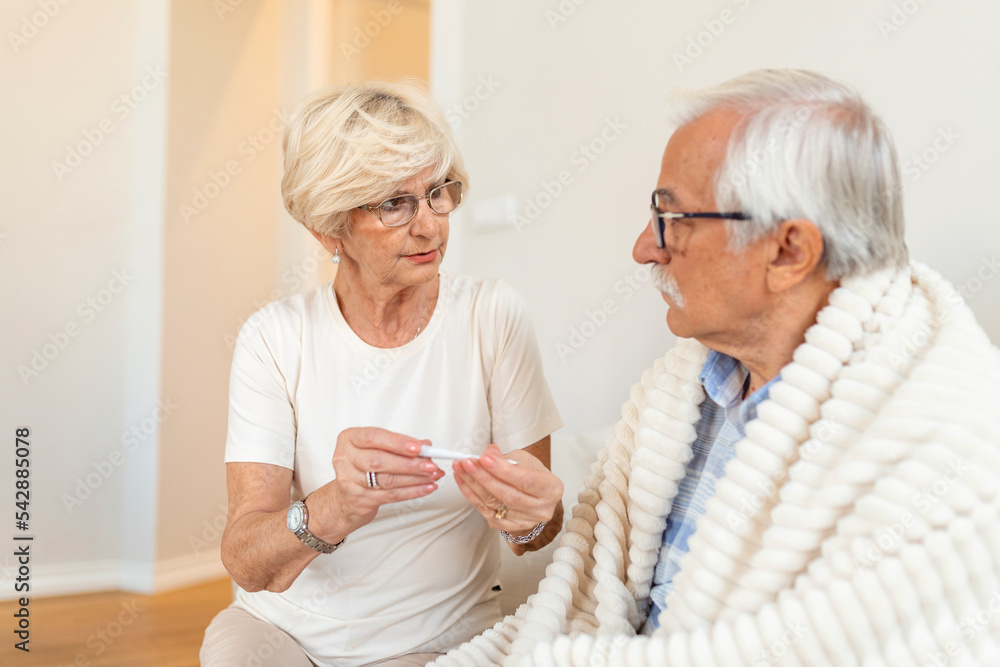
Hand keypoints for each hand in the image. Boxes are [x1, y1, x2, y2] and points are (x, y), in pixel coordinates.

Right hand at [310, 427, 444, 538]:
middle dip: (410, 463)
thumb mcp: (376, 448)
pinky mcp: (359, 500)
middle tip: (431, 464)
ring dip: (415, 478)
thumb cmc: (362, 465)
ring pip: (387, 480)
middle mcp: (345, 459)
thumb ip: (398, 444)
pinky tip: (426, 487)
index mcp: (349, 439)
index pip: (372, 437)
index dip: (397, 442)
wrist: (343, 497)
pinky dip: (412, 492)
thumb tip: (426, 445)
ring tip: (433, 475)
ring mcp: (349, 481)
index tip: (418, 446)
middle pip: (379, 461)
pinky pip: (390, 496)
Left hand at [453, 444, 562, 534]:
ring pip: (494, 504)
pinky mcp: (509, 527)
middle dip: (484, 477)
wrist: (534, 495)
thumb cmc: (531, 474)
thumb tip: (489, 453)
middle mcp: (541, 509)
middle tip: (467, 463)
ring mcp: (525, 521)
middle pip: (508, 495)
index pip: (526, 480)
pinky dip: (471, 495)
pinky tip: (463, 481)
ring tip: (460, 469)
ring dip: (473, 485)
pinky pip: (486, 511)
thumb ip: (506, 457)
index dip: (504, 470)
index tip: (485, 458)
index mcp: (551, 488)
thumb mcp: (525, 460)